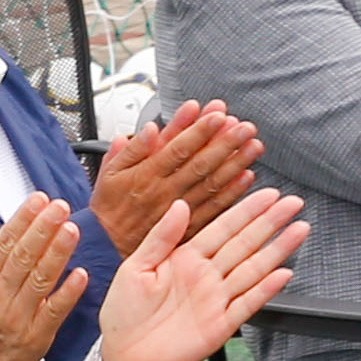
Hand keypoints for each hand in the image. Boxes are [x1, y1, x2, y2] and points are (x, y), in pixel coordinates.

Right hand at [0, 197, 82, 360]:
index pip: (4, 243)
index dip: (22, 219)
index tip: (38, 199)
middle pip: (23, 257)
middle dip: (43, 229)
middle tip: (60, 207)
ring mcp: (19, 315)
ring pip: (40, 280)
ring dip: (57, 254)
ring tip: (72, 229)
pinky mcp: (37, 335)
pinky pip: (54, 311)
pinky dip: (67, 293)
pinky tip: (81, 274)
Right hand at [89, 100, 262, 257]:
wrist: (106, 245)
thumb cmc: (110, 206)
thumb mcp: (108, 173)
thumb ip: (130, 149)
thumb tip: (149, 129)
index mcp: (146, 175)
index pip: (177, 148)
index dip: (199, 130)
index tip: (217, 114)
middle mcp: (165, 191)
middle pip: (200, 164)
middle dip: (225, 143)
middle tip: (245, 126)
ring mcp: (178, 209)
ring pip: (211, 184)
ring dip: (235, 164)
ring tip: (253, 146)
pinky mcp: (186, 226)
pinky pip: (213, 208)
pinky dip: (231, 193)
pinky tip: (246, 177)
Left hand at [98, 187, 309, 360]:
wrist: (121, 358)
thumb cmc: (123, 316)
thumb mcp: (134, 267)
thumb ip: (160, 237)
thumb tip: (179, 205)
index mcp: (185, 259)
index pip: (222, 228)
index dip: (246, 210)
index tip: (267, 193)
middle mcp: (205, 277)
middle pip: (245, 244)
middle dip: (270, 223)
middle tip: (292, 203)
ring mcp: (215, 300)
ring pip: (253, 269)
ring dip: (277, 249)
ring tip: (298, 230)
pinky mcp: (220, 326)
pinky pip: (247, 303)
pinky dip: (266, 289)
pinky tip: (283, 273)